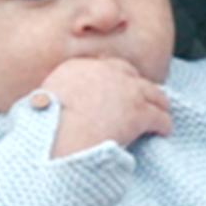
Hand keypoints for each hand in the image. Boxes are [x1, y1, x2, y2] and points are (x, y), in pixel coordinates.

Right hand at [33, 56, 169, 158]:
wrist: (56, 141)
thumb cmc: (42, 129)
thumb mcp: (40, 100)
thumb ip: (54, 95)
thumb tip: (46, 104)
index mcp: (77, 67)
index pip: (104, 65)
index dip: (115, 77)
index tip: (118, 87)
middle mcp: (104, 72)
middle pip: (130, 74)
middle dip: (137, 85)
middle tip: (142, 98)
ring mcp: (125, 90)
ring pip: (152, 93)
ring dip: (158, 103)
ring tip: (161, 112)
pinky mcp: (139, 112)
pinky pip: (159, 117)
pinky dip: (164, 124)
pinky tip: (164, 131)